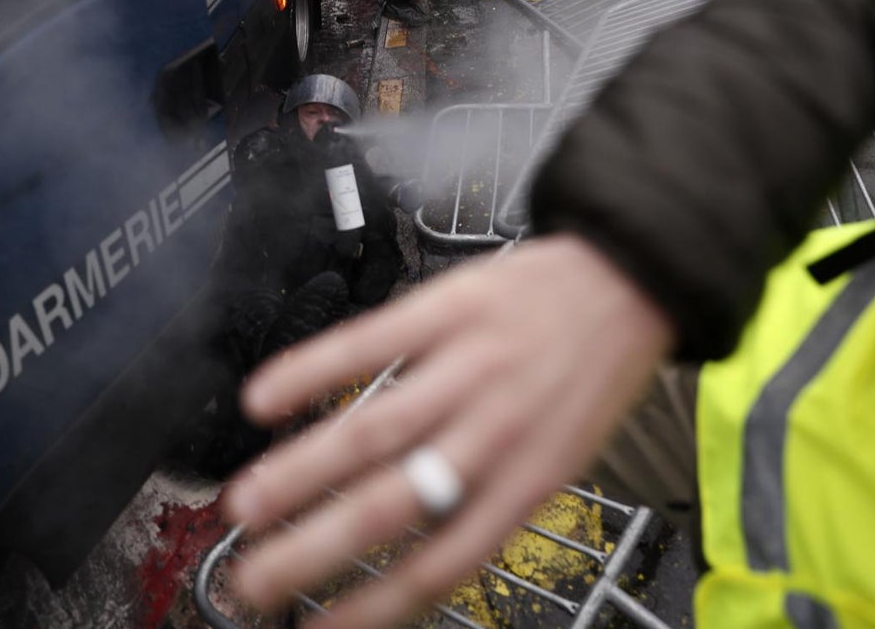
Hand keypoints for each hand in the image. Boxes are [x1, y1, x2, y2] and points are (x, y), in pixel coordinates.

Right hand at [222, 234, 676, 627]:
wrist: (628, 280)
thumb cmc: (593, 372)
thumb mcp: (565, 453)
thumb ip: (497, 495)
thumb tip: (424, 543)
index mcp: (529, 478)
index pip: (441, 562)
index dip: (374, 606)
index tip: (319, 628)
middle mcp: (494, 432)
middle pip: (391, 506)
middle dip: (314, 550)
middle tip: (255, 579)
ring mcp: (466, 368)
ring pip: (370, 431)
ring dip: (298, 473)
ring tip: (246, 505)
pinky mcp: (445, 309)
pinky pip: (367, 343)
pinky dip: (311, 371)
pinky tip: (264, 396)